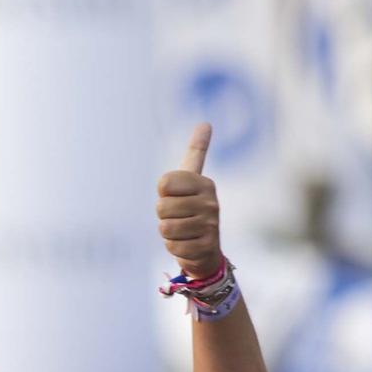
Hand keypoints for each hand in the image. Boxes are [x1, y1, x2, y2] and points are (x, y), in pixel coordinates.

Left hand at [156, 122, 221, 278]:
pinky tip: (187, 244)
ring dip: (168, 233)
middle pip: (162, 207)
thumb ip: (196, 152)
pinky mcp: (206, 246)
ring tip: (183, 231)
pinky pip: (172, 247)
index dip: (163, 193)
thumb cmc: (191, 209)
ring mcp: (210, 224)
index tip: (175, 196)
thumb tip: (206, 123)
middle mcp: (210, 201)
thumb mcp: (191, 180)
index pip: (164, 183)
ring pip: (165, 228)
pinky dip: (174, 248)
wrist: (205, 248)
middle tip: (179, 217)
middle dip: (164, 216)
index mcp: (203, 183)